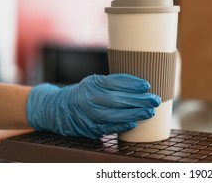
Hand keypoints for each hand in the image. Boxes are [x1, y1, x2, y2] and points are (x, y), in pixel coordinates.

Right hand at [27, 74, 160, 138]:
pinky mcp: (88, 128)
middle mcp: (89, 98)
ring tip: (149, 112)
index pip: (114, 82)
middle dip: (138, 100)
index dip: (132, 84)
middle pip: (117, 99)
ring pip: (113, 115)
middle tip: (154, 99)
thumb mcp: (94, 82)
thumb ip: (112, 83)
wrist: (57, 109)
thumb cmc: (83, 93)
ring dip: (134, 114)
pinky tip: (134, 123)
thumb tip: (140, 86)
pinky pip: (107, 128)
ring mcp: (88, 114)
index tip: (147, 85)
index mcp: (92, 83)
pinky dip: (121, 126)